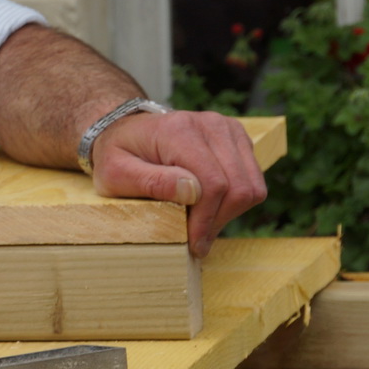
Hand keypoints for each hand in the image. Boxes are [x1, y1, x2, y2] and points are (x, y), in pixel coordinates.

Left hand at [89, 110, 267, 258]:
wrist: (125, 130)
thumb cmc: (117, 155)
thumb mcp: (116, 173)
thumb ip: (151, 182)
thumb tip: (191, 191)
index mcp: (179, 130)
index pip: (213, 183)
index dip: (207, 220)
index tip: (194, 243)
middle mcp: (209, 124)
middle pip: (238, 187)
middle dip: (218, 219)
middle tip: (196, 238)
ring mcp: (226, 129)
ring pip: (251, 185)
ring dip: (229, 212)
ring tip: (200, 220)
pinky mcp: (236, 138)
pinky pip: (253, 180)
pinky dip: (235, 200)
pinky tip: (209, 204)